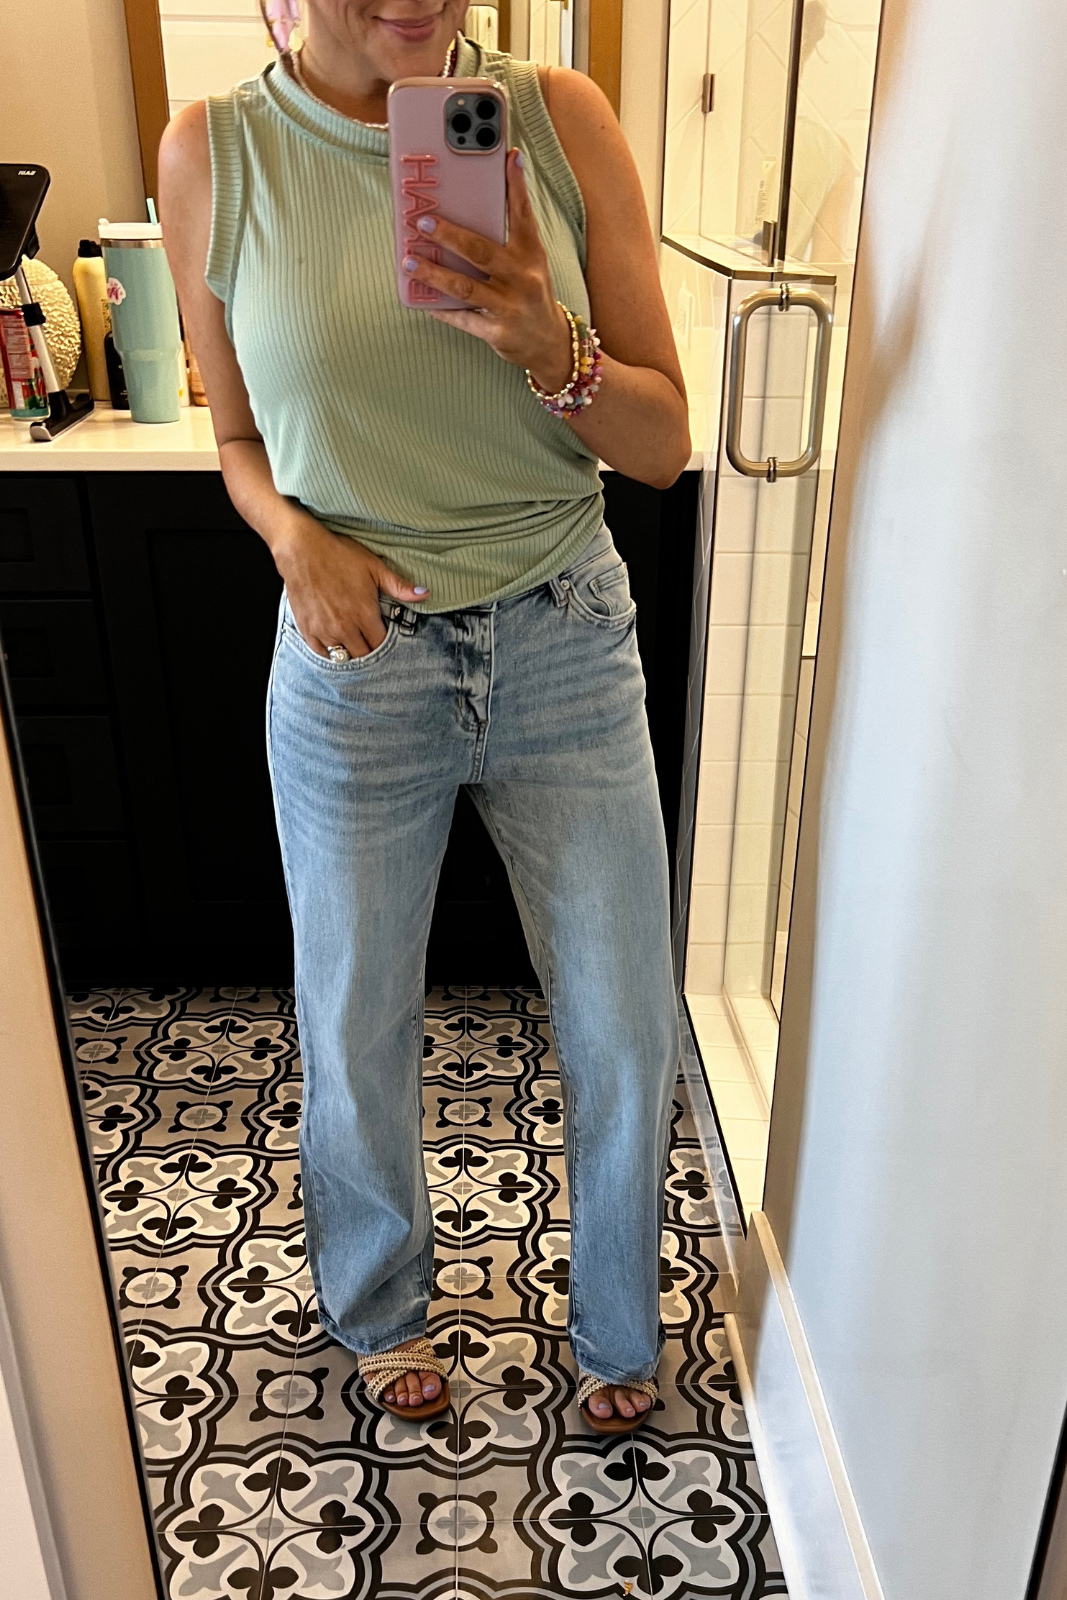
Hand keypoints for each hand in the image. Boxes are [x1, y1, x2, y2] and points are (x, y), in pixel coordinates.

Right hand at [271, 513, 427, 657]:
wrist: (302, 549)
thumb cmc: (339, 555)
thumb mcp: (374, 567)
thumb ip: (399, 586)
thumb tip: (426, 594)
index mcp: (364, 614)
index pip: (380, 644)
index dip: (384, 643)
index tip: (383, 636)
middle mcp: (345, 627)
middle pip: (363, 655)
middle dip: (369, 650)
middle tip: (369, 641)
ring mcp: (324, 631)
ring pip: (343, 657)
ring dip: (350, 652)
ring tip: (353, 643)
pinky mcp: (307, 629)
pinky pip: (321, 654)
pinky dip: (329, 652)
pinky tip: (335, 644)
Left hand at [403, 149, 574, 391]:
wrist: (548, 344)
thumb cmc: (531, 295)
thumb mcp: (529, 263)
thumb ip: (508, 239)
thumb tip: (471, 210)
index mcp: (531, 254)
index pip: (523, 215)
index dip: (516, 186)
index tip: (509, 158)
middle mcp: (523, 278)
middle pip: (481, 251)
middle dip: (450, 235)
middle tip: (423, 222)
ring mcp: (510, 306)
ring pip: (464, 286)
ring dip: (433, 273)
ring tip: (409, 261)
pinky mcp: (497, 332)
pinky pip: (463, 318)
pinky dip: (441, 309)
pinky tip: (422, 301)